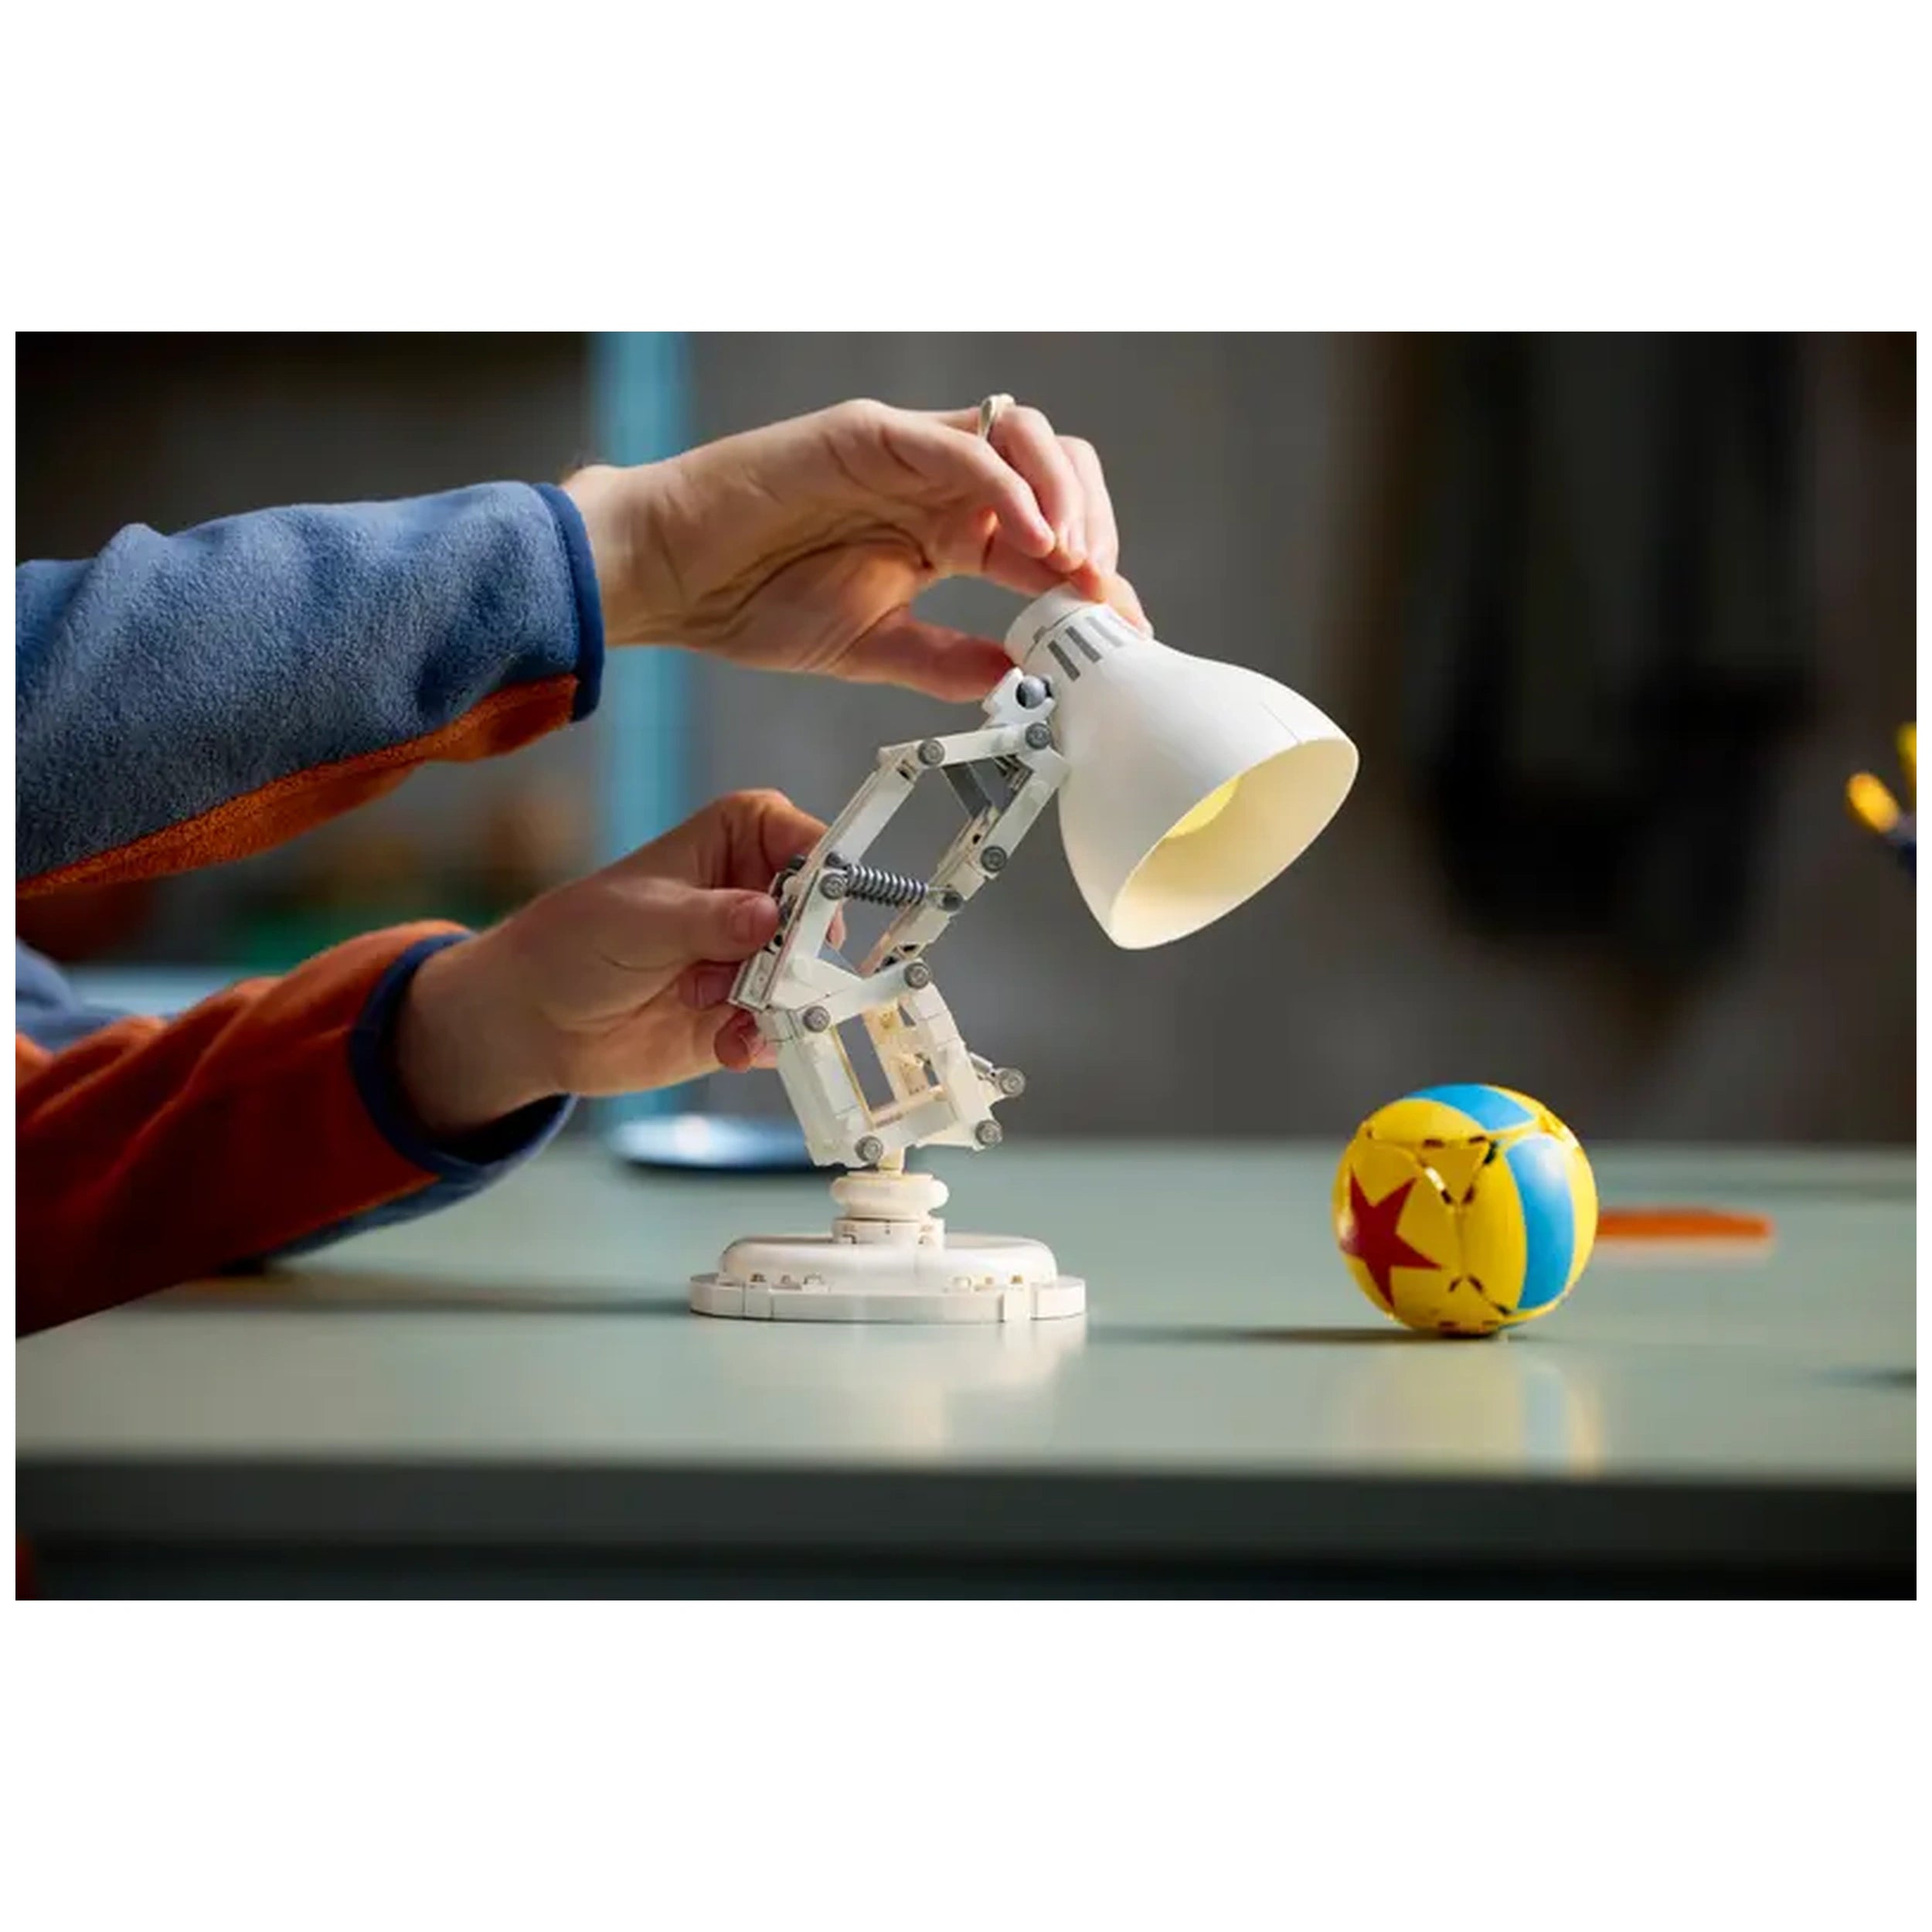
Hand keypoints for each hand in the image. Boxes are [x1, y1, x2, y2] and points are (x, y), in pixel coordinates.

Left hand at [391, 791, 826, 1137]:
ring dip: (779, 1001)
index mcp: (732, 844)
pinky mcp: (748, 1016)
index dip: (820, 862)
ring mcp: (754, 961)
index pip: (797, 836)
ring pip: (806, 979)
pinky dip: (763, 1041)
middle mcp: (753, 900)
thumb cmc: (576, 941)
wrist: (538, 1020)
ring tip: (727, 1010)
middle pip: (817, 916)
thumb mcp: (639, 921)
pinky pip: (783, 1029)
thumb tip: (766, 916)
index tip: (822, 900)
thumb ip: (707, 920)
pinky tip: (730, 1045)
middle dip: (800, 950)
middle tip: (775, 972)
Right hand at [563, 398, 1149, 701]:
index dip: (1093, 581)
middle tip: (1104, 599)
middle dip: (1097, 529)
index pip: (1047, 541)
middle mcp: (939, 483)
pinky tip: (1031, 537)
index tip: (1122, 633)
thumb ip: (945, 660)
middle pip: (1057, 473)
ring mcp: (908, 450)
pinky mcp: (871, 432)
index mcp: (947, 532)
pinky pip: (961, 446)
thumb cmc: (752, 601)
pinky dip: (1009, 488)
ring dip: (1068, 498)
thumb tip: (1018, 678)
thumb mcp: (870, 648)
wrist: (670, 577)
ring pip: (1024, 436)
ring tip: (1079, 565)